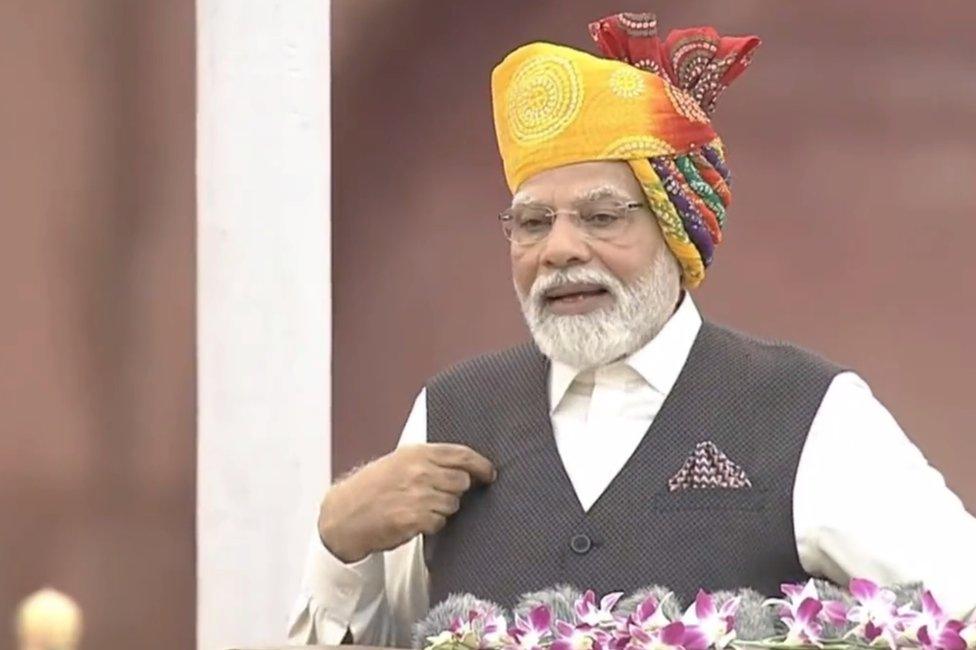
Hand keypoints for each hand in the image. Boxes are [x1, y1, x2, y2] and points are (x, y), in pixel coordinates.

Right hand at [318, 443, 495, 562]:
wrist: (344, 515)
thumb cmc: (371, 488)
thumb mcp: (398, 461)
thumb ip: (428, 460)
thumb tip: (463, 465)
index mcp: (416, 453)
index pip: (462, 454)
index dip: (481, 465)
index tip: (489, 473)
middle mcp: (419, 471)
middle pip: (462, 482)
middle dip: (457, 491)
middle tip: (441, 495)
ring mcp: (417, 496)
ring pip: (453, 504)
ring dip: (442, 509)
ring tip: (420, 507)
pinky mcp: (414, 519)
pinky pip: (439, 523)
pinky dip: (432, 524)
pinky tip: (413, 520)